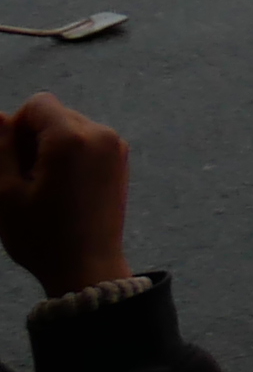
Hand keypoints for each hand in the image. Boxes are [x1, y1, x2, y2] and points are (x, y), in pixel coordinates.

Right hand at [0, 95, 132, 296]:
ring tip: (43, 188)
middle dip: (34, 139)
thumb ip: (1, 147)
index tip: (13, 162)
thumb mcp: (5, 192)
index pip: (38, 104)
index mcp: (72, 137)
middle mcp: (101, 133)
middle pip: (56, 115)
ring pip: (71, 128)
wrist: (87, 268)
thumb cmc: (41, 235)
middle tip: (25, 180)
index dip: (18, 127)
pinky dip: (70, 156)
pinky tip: (63, 189)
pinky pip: (88, 142)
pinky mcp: (122, 160)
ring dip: (51, 148)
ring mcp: (116, 146)